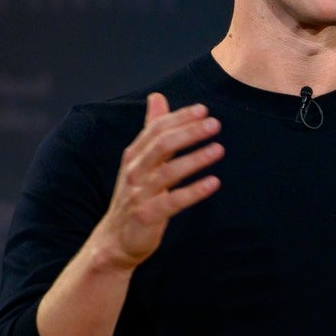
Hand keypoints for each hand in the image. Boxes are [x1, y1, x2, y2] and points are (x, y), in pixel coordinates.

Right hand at [93, 93, 222, 271]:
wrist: (116, 240)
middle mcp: (135, 171)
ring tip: (219, 149)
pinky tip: (214, 182)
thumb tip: (157, 96)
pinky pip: (174, 201)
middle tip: (214, 124)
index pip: (156, 129)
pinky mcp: (148, 215)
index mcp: (134, 155)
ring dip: (196, 158)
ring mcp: (140, 193)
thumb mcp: (140, 160)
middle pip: (162, 145)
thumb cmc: (135, 195)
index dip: (179, 118)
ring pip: (169, 171)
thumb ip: (152, 129)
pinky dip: (195, 191)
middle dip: (189, 132)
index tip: (203, 109)